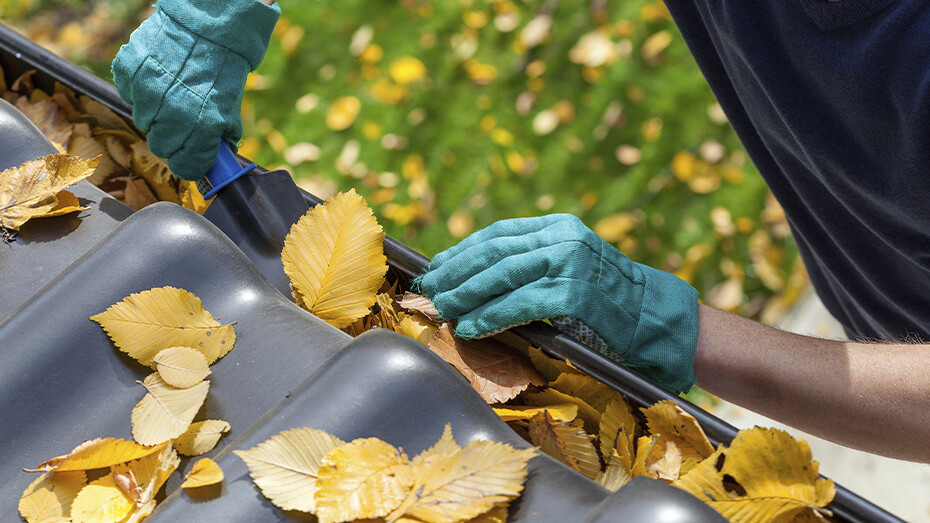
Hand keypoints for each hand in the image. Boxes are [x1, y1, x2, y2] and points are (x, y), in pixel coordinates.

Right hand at [111, 0, 279, 179]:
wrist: (208, 26)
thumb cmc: (222, 69)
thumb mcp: (230, 109)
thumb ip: (219, 138)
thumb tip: (217, 161)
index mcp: (201, 128)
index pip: (186, 167)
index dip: (190, 163)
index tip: (192, 157)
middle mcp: (171, 115)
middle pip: (161, 147)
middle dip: (173, 138)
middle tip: (183, 120)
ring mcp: (147, 94)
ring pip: (144, 122)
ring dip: (156, 113)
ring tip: (172, 92)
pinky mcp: (129, 74)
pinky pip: (130, 96)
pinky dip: (141, 91)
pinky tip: (159, 77)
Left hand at [416, 214, 698, 392]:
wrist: (657, 319)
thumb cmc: (610, 300)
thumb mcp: (572, 266)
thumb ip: (534, 263)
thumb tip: (477, 278)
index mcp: (559, 226)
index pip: (499, 233)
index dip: (463, 250)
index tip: (438, 266)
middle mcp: (563, 238)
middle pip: (494, 252)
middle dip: (456, 272)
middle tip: (430, 290)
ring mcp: (569, 264)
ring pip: (501, 276)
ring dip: (466, 295)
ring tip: (443, 309)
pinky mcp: (574, 294)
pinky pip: (519, 304)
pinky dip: (490, 316)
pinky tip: (471, 327)